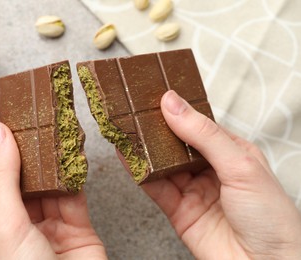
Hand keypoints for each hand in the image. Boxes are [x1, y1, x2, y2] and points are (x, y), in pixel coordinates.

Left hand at [0, 122, 106, 259]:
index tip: (11, 122)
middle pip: (29, 180)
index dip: (6, 152)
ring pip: (54, 184)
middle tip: (38, 119)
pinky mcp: (80, 227)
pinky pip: (76, 194)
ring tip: (57, 128)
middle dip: (34, 152)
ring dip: (56, 159)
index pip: (1, 181)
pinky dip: (76, 174)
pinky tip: (74, 153)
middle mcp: (26, 226)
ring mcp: (54, 227)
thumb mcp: (7, 223)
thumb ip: (4, 178)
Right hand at [142, 90, 300, 258]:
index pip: (199, 125)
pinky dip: (139, 173)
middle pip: (177, 144)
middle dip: (157, 130)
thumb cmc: (270, 218)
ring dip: (144, 149)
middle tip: (135, 111)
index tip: (155, 97)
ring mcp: (193, 190)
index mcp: (232, 153)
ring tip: (125, 129)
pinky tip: (127, 157)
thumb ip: (203, 134)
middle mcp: (211, 170)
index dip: (177, 111)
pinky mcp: (178, 210)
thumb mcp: (240, 165)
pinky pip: (155, 188)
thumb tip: (173, 104)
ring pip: (163, 164)